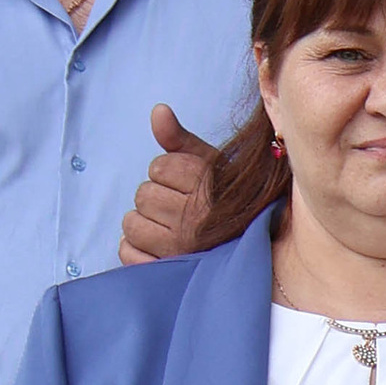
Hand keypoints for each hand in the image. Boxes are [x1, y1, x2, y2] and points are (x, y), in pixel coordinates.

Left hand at [120, 106, 219, 264]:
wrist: (257, 252)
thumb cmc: (227, 203)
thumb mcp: (211, 166)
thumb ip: (180, 139)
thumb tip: (158, 111)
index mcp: (208, 189)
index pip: (159, 167)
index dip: (167, 173)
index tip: (184, 184)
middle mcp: (195, 220)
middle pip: (143, 195)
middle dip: (155, 198)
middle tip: (176, 208)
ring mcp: (180, 250)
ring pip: (131, 224)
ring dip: (143, 224)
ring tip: (167, 228)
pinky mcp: (168, 273)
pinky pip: (128, 252)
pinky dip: (135, 249)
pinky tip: (155, 247)